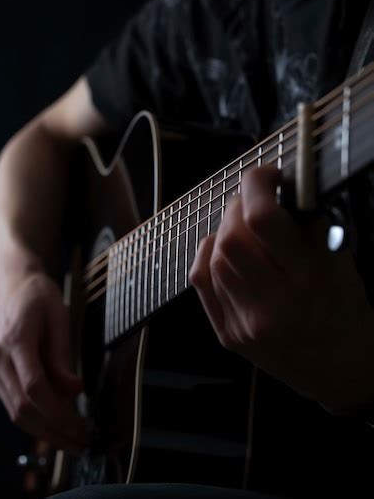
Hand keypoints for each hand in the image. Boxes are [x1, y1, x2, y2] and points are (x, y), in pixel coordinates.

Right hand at [0, 270, 87, 453]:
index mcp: (17, 341)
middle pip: (23, 408)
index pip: (34, 387)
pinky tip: (57, 426)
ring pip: (16, 414)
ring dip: (45, 433)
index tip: (80, 425)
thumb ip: (64, 355)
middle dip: (54, 431)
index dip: (58, 412)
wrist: (14, 289)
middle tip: (81, 442)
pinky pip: (14, 406)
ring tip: (72, 440)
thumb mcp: (60, 318)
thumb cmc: (40, 299)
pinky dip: (36, 421)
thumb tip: (75, 390)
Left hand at [190, 165, 373, 411]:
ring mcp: (245, 322)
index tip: (267, 176)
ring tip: (244, 228)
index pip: (263, 219)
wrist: (339, 370)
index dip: (257, 184)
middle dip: (239, 206)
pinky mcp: (228, 334)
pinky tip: (224, 250)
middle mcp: (273, 303)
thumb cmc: (344, 312)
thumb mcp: (340, 263)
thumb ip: (308, 226)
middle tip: (254, 201)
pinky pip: (201, 280)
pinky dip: (209, 254)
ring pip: (214, 254)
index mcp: (308, 280)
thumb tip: (279, 190)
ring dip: (225, 229)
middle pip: (231, 236)